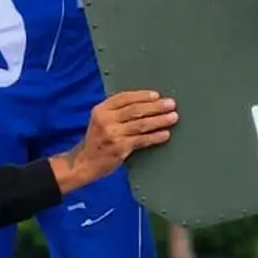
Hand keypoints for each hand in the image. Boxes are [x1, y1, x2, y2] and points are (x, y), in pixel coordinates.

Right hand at [51, 91, 177, 194]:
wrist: (84, 162)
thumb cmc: (97, 140)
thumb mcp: (100, 120)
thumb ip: (117, 111)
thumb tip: (146, 104)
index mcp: (101, 109)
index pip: (124, 97)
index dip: (142, 95)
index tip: (156, 95)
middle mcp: (106, 120)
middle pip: (135, 110)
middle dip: (156, 106)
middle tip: (171, 104)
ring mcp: (113, 135)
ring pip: (141, 124)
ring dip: (159, 120)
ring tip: (173, 117)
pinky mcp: (120, 148)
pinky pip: (141, 140)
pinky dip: (155, 137)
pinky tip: (165, 134)